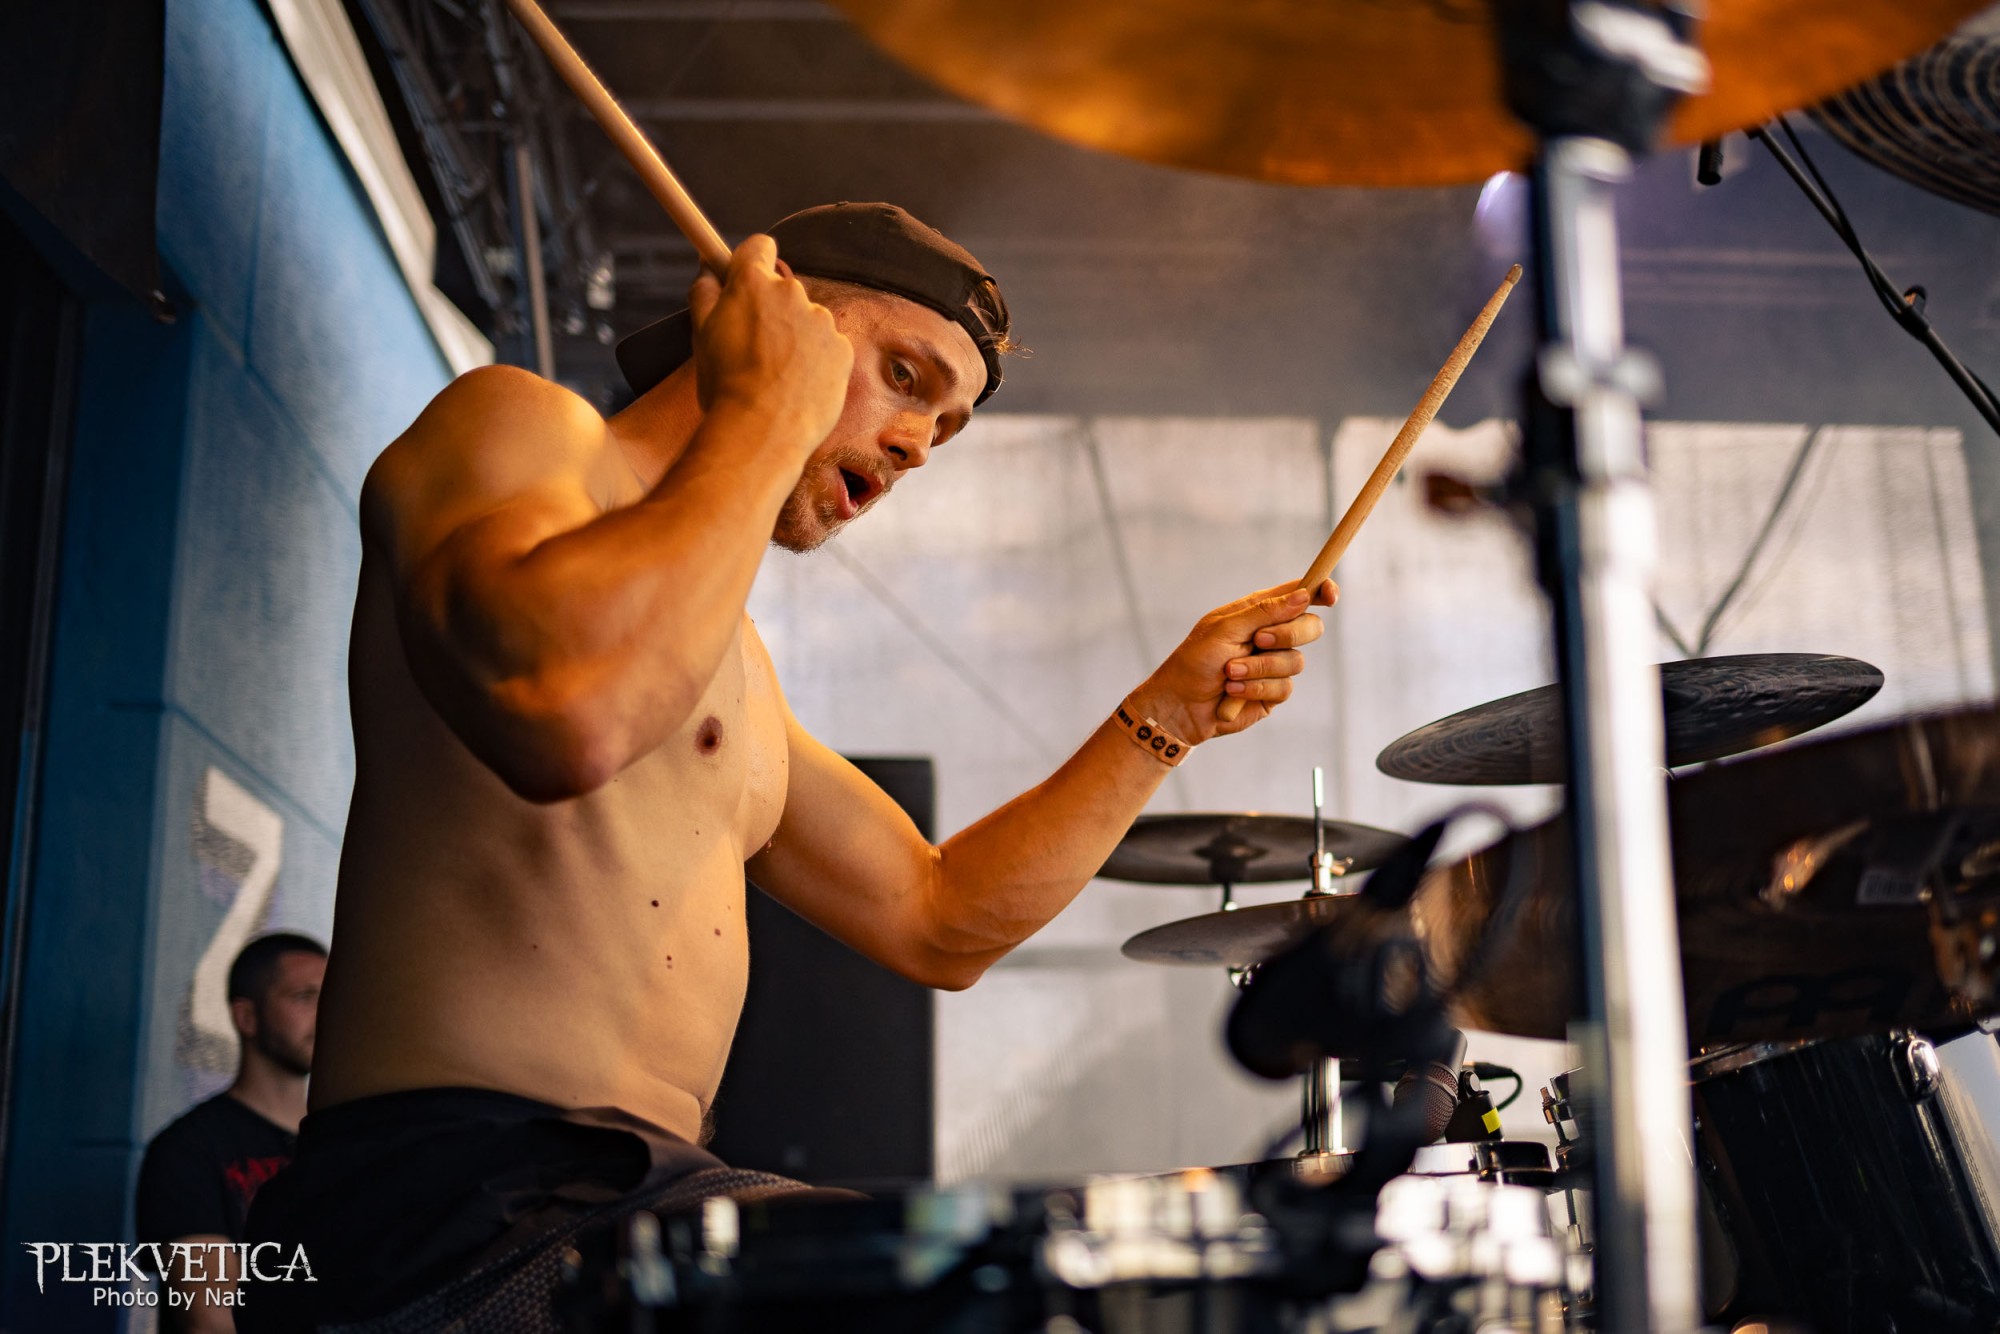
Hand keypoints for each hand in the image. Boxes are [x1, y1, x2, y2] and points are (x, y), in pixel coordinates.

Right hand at [688, 235, 853, 447]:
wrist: (762, 432)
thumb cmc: (724, 385)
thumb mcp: (700, 334)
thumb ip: (705, 291)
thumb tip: (709, 267)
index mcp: (752, 283)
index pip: (759, 246)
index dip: (751, 261)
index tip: (745, 278)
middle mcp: (792, 292)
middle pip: (783, 289)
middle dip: (770, 311)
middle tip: (752, 348)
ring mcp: (822, 321)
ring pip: (806, 321)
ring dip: (794, 339)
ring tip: (776, 377)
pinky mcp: (843, 349)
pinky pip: (827, 348)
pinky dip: (816, 362)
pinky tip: (798, 387)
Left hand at [1127, 579, 1337, 742]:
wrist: (1180, 706)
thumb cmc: (1194, 661)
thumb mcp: (1225, 629)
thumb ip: (1265, 612)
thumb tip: (1304, 596)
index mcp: (1258, 611)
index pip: (1299, 595)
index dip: (1320, 591)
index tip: (1330, 597)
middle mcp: (1270, 635)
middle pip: (1310, 627)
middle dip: (1288, 635)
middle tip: (1259, 640)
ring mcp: (1274, 665)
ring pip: (1297, 661)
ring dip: (1261, 667)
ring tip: (1230, 672)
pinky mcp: (1272, 692)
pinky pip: (1285, 687)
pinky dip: (1257, 687)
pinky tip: (1233, 691)